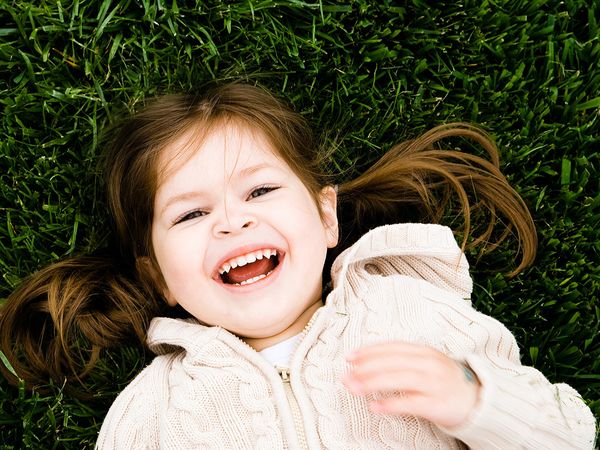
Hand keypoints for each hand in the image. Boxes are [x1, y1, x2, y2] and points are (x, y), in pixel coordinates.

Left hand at [343, 342, 480, 428]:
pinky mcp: (438, 404)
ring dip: (372, 383)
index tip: (349, 357)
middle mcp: (429, 363)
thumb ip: (401, 360)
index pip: (392, 347)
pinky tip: (375, 407)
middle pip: (392, 362)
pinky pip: (411, 403)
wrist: (476, 400)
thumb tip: (366, 362)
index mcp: (423, 351)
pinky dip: (391, 404)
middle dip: (366, 368)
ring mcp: (434, 383)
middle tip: (346, 375)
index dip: (369, 351)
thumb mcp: (425, 363)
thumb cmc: (443, 381)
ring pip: (399, 379)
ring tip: (353, 388)